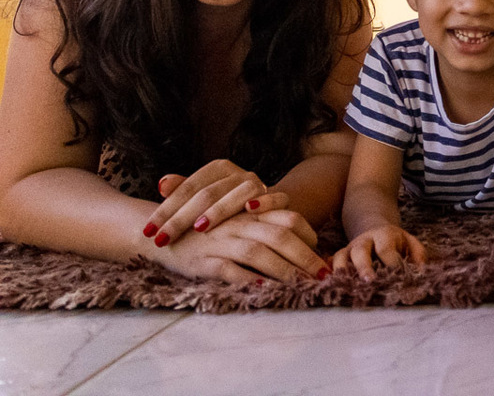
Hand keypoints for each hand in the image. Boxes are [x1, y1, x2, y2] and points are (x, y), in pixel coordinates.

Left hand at [144, 160, 283, 246]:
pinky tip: (250, 210)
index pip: (187, 187)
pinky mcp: (281, 199)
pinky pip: (275, 199)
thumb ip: (184, 190)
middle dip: (182, 218)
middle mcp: (239, 173)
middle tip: (162, 239)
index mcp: (218, 169)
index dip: (166, 209)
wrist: (271, 205)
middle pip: (207, 193)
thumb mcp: (206, 196)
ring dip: (219, 211)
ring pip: (237, 195)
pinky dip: (264, 202)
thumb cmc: (229, 204)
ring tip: (199, 228)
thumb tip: (161, 184)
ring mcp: (260, 185)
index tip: (147, 231)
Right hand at [151, 209, 327, 284]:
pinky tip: (263, 289)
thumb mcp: (237, 219)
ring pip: (257, 253)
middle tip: (324, 274)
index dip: (308, 234)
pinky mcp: (202, 261)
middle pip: (279, 236)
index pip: (287, 217)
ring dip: (283, 270)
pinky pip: (227, 270)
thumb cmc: (207, 228)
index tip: (322, 252)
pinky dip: (245, 279)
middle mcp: (238, 224)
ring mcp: (220, 242)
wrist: (161, 230)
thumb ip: (266, 224)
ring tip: (302, 285)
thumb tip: (306, 236)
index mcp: (249, 213)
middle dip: (305, 257)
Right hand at [332, 224, 426, 280]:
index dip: (391, 263)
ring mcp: (350, 248)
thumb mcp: (410, 242)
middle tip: (369, 281)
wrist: (375, 229)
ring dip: (342, 270)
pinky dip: (328, 272)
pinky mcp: (339, 256)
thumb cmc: (396, 242)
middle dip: (364, 266)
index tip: (397, 278)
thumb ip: (418, 255)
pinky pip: (330, 263)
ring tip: (345, 285)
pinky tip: (329, 285)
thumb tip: (421, 272)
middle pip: (360, 251)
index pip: (386, 249)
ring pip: (341, 256)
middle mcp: (364, 241)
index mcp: (384, 236)